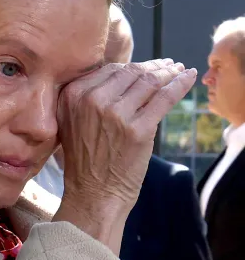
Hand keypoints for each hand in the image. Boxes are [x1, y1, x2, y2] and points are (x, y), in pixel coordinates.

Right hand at [54, 59, 195, 253]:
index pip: (109, 70)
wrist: (93, 192)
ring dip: (168, 73)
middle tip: (167, 66)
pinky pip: (165, 98)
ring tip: (178, 70)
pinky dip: (180, 84)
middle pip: (130, 72)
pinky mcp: (139, 129)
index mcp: (72, 96)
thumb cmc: (85, 159)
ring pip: (150, 82)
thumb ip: (89, 97)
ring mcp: (116, 113)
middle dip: (152, 67)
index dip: (132, 67)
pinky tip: (188, 77)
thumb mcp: (72, 121)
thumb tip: (126, 74)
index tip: (146, 67)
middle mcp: (91, 100)